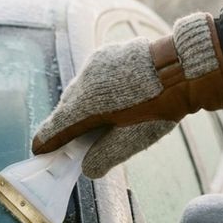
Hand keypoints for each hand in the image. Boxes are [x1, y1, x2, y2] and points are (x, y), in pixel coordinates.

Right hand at [31, 13, 222, 177]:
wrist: (183, 67)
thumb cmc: (161, 106)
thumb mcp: (134, 139)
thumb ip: (106, 156)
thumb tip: (88, 168)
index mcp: (88, 105)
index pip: (59, 126)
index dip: (47, 140)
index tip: (39, 149)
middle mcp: (85, 82)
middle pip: (66, 108)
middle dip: (64, 125)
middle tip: (65, 141)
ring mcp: (94, 64)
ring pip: (78, 90)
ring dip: (79, 106)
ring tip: (88, 121)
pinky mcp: (105, 54)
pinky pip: (90, 76)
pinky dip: (92, 90)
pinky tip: (105, 98)